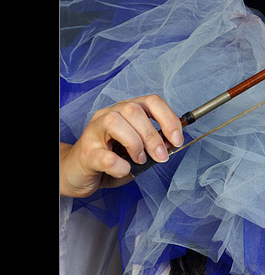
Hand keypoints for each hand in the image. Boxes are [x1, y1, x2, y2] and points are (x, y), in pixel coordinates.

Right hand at [60, 95, 182, 197]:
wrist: (77, 173)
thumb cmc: (110, 159)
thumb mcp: (138, 150)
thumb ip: (153, 145)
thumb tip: (172, 144)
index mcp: (126, 110)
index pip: (151, 101)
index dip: (169, 118)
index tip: (177, 139)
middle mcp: (109, 114)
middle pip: (135, 111)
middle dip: (153, 136)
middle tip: (161, 156)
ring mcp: (94, 131)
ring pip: (116, 123)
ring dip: (135, 145)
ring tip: (139, 160)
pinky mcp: (85, 152)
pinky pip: (105, 155)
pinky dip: (119, 165)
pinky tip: (123, 170)